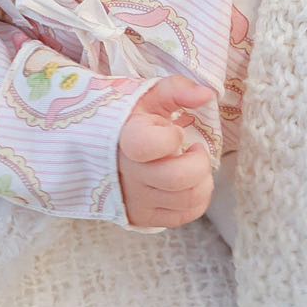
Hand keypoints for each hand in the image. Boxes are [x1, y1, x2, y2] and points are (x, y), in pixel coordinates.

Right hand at [118, 77, 215, 228]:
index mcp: (125, 139)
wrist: (99, 148)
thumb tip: (207, 95)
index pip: (148, 145)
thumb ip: (178, 89)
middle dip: (199, 162)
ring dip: (202, 181)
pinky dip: (198, 200)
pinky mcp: (142, 217)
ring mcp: (135, 199)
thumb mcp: (148, 96)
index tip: (174, 131)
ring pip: (186, 200)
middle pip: (177, 179)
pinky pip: (183, 216)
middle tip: (195, 150)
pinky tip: (190, 183)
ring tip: (193, 165)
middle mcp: (128, 173)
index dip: (170, 138)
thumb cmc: (129, 120)